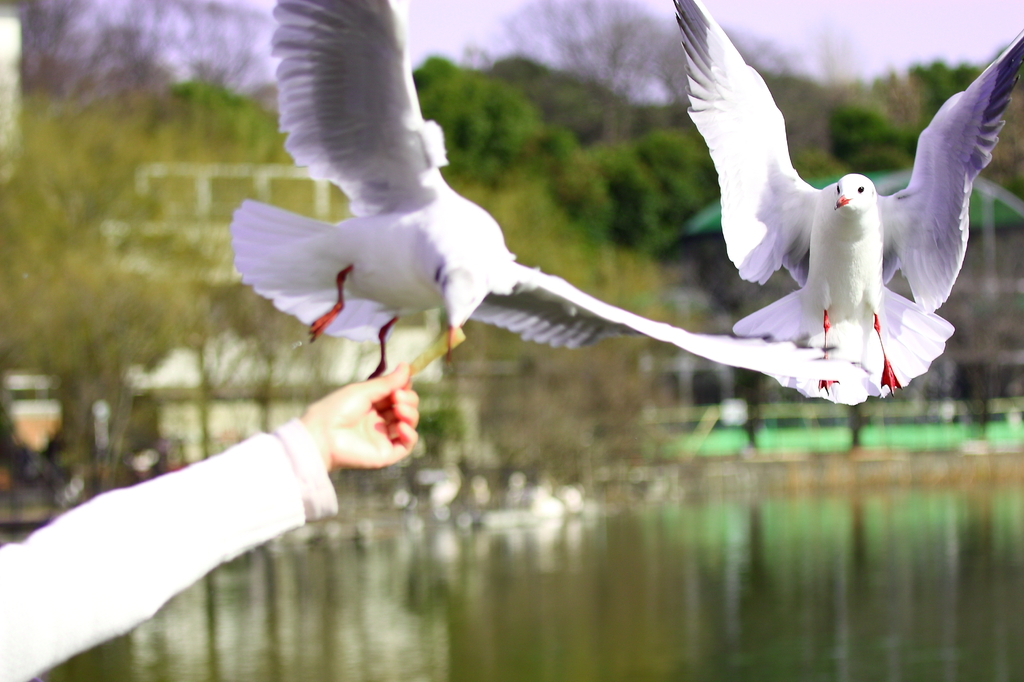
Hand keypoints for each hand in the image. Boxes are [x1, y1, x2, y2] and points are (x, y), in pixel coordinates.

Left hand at [300, 363, 419, 469]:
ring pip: (408, 424)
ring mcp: (382, 437)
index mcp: (371, 405)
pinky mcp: (385, 454)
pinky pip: (406, 445)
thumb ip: (387, 382)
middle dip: (408, 399)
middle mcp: (378, 421)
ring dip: (410, 414)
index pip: (397, 395)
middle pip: (406, 408)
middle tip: (398, 396)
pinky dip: (410, 434)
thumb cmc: (336, 410)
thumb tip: (406, 366)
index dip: (404, 387)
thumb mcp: (363, 391)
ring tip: (400, 409)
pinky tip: (402, 426)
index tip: (404, 380)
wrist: (322, 435)